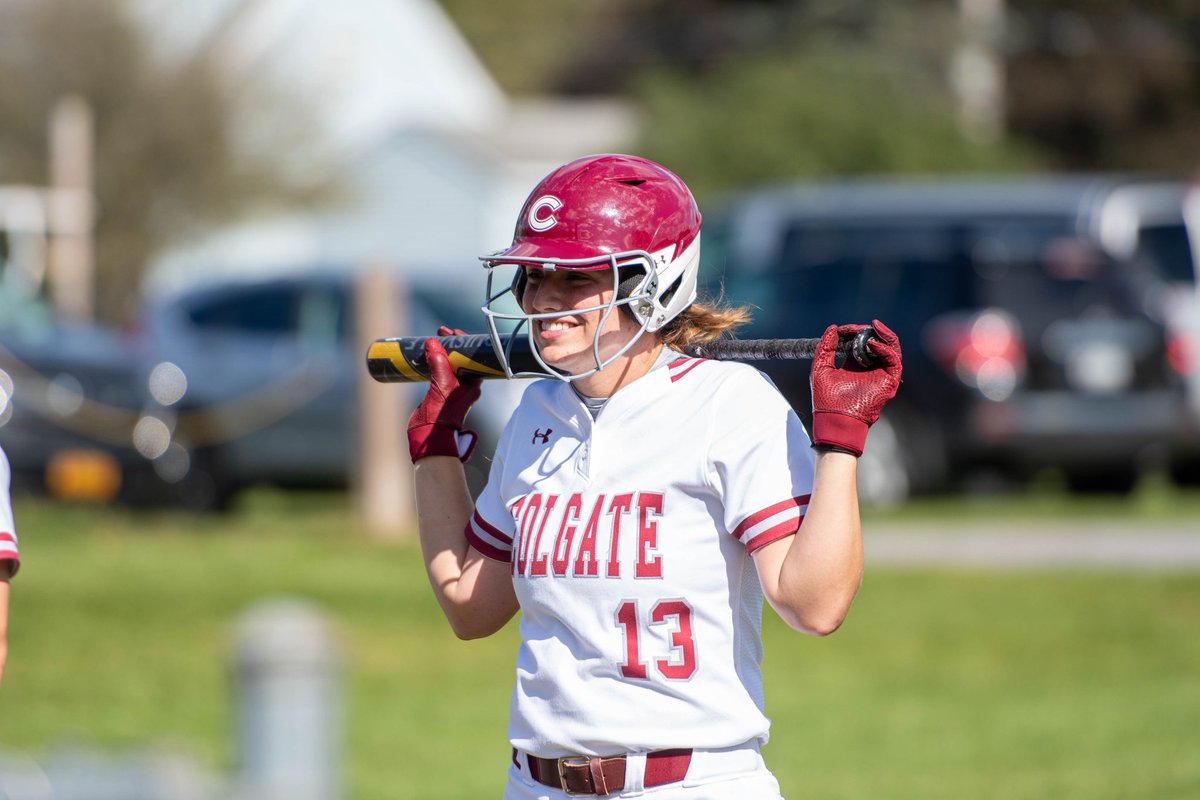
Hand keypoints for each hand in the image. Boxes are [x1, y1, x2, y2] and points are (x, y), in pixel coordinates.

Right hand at [406, 326, 483, 462]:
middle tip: (441, 332)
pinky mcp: (440, 393)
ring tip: (433, 341)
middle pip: (461, 358)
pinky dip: (434, 362)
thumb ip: (438, 363)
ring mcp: (452, 389)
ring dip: (442, 352)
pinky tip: (425, 356)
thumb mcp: (441, 385)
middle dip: (451, 344)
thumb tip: (433, 343)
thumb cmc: (441, 415)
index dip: (465, 342)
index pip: (474, 357)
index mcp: (472, 383)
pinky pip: (439, 372)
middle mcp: (465, 386)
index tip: (454, 332)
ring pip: (449, 364)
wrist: (430, 437)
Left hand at [810, 319, 901, 456]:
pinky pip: (893, 360)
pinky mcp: (889, 381)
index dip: (853, 332)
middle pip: (877, 343)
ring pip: (890, 348)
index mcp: (854, 366)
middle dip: (869, 331)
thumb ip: (825, 348)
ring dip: (883, 335)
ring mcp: (880, 374)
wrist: (834, 420)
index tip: (843, 328)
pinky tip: (871, 344)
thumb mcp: (821, 368)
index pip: (859, 343)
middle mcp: (869, 369)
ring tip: (873, 326)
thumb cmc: (826, 400)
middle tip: (858, 326)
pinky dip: (885, 349)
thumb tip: (832, 328)